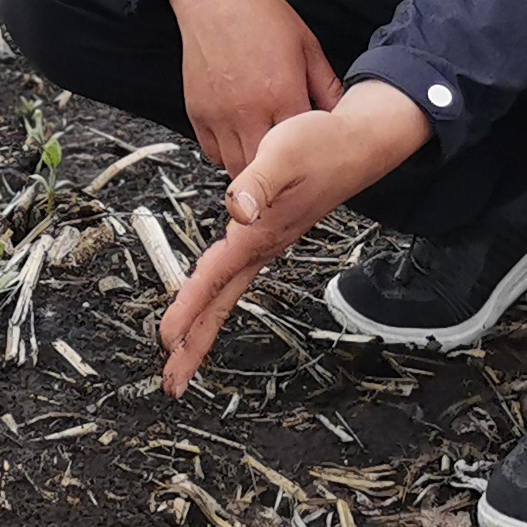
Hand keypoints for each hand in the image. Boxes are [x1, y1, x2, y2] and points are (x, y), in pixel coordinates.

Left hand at [157, 81, 431, 396]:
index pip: (214, 279)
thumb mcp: (283, 152)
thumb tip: (237, 210)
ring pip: (228, 293)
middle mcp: (264, 247)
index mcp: (260, 234)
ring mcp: (270, 244)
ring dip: (204, 326)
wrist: (361, 143)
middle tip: (172, 383)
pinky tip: (210, 301)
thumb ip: (256, 181)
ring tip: (182, 355)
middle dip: (195, 345)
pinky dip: (217, 296)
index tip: (165, 341)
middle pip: (222, 305)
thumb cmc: (322, 143)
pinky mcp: (273, 234)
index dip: (188, 309)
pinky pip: (236, 276)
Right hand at [165, 0, 342, 173]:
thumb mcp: (307, 46)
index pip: (301, 149)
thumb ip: (326, 86)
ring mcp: (219, 115)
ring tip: (266, 161)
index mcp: (281, 94)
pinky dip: (226, 155)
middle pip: (266, 168)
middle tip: (289, 169)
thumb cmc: (261, 15)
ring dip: (252, 168)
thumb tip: (342, 115)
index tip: (315, 155)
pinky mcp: (197, 113)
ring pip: (235, 167)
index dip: (310, 156)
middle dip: (280, 174)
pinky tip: (240, 142)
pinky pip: (211, 152)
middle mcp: (248, 111)